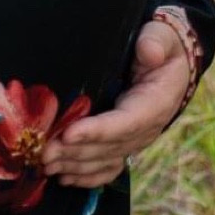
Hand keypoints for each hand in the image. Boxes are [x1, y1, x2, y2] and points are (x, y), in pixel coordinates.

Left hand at [42, 18, 192, 187]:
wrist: (172, 66)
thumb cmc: (162, 47)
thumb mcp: (162, 37)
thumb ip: (156, 42)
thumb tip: (148, 51)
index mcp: (156, 103)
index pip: (126, 122)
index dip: (98, 131)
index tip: (68, 134)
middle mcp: (147, 128)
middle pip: (109, 147)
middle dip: (75, 151)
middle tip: (43, 152)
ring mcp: (136, 141)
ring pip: (104, 160)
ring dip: (74, 165)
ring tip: (44, 164)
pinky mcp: (125, 145)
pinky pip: (107, 168)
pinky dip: (85, 177)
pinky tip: (63, 178)